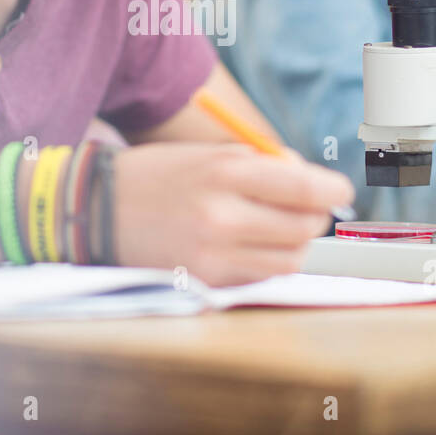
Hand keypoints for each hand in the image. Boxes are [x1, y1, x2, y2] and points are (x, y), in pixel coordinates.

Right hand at [113, 142, 355, 285]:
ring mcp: (214, 254)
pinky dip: (264, 261)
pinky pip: (260, 277)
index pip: (304, 188)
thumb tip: (314, 185)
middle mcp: (223, 216)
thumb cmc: (160, 175)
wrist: (96, 210)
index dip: (332, 191)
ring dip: (292, 243)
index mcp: (225, 172)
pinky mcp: (206, 280)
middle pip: (304, 227)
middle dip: (313, 217)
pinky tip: (243, 244)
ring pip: (289, 259)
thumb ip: (263, 166)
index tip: (338, 191)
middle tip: (304, 208)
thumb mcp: (210, 154)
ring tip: (271, 227)